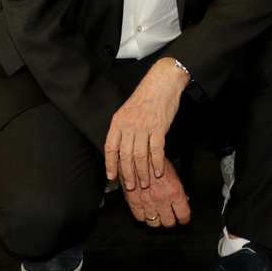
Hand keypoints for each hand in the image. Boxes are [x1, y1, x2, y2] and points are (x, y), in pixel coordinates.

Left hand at [104, 58, 188, 188]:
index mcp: (118, 122)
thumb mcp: (127, 111)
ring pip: (140, 156)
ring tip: (145, 183)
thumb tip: (120, 149)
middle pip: (126, 156)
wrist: (161, 83)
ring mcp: (144, 127)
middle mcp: (129, 125)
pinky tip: (159, 171)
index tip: (112, 177)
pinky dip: (157, 163)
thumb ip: (123, 129)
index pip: (110, 147)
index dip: (110, 164)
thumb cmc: (145, 98)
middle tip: (131, 186)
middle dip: (128, 174)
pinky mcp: (159, 127)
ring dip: (143, 173)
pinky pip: (156, 150)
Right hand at [121, 158, 190, 227]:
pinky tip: (147, 210)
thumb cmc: (156, 159)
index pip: (183, 215)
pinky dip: (144, 216)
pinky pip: (140, 218)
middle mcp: (162, 199)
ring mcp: (147, 202)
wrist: (137, 152)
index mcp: (174, 191)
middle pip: (169, 223)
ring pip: (154, 224)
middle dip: (171, 220)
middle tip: (171, 216)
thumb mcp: (173, 172)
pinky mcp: (133, 202)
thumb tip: (185, 201)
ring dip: (157, 220)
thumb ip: (179, 190)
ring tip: (158, 214)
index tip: (183, 219)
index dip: (184, 219)